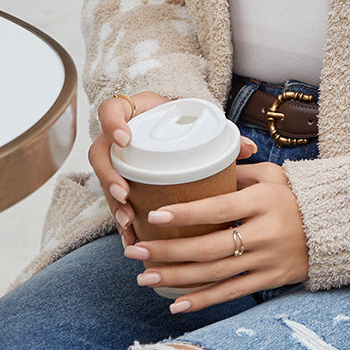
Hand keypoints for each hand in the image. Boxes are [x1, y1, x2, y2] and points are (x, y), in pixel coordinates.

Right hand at [90, 93, 256, 243]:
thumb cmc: (180, 120)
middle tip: (124, 194)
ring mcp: (114, 159)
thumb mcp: (195, 120)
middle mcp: (116, 136)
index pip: (111, 112)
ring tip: (128, 222)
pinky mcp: (119, 179)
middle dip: (109, 177)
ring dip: (113, 204)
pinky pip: (112, 199)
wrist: (167, 122)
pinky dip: (121, 219)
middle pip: (100, 154)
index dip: (113, 124)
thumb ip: (220, 131)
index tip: (125, 139)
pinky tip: (130, 237)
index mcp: (132, 112)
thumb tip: (249, 148)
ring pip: (104, 181)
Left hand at [122, 162, 308, 311]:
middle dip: (167, 252)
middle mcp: (265, 233)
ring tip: (145, 277)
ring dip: (177, 278)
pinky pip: (232, 293)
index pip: (218, 208)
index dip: (185, 213)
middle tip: (135, 252)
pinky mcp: (272, 280)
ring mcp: (268, 260)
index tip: (154, 216)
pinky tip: (176, 305)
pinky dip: (203, 301)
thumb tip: (195, 170)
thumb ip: (236, 174)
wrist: (336, 226)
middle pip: (209, 247)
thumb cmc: (295, 196)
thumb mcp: (272, 176)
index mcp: (263, 202)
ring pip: (215, 274)